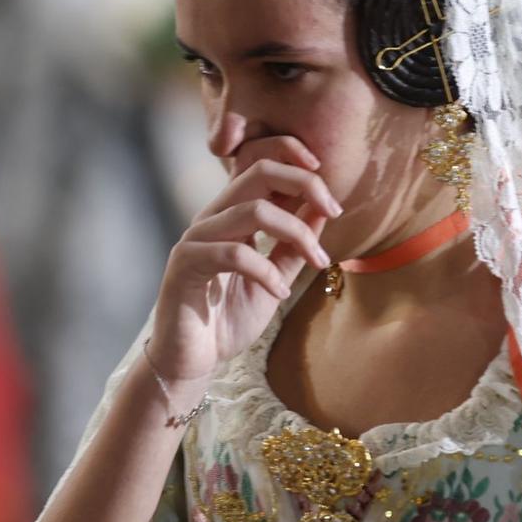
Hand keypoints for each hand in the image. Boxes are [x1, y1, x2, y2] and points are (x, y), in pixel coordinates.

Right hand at [148, 137, 339, 393]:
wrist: (189, 361)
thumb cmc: (227, 320)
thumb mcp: (274, 279)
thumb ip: (293, 247)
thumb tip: (322, 210)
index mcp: (231, 216)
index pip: (261, 165)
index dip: (296, 160)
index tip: (331, 188)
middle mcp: (212, 218)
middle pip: (258, 172)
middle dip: (304, 183)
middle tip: (334, 209)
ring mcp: (196, 239)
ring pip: (251, 211)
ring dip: (295, 233)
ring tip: (318, 261)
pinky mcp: (186, 264)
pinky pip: (234, 254)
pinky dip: (266, 271)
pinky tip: (280, 292)